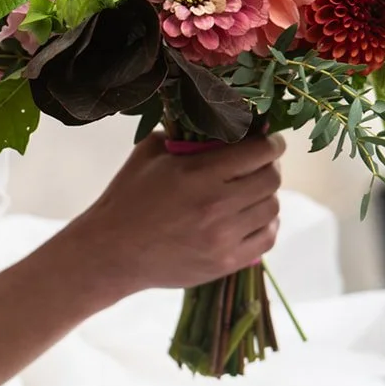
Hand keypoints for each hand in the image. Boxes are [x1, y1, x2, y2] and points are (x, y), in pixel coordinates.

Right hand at [68, 131, 285, 295]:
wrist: (112, 252)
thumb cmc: (128, 198)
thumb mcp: (150, 154)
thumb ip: (184, 135)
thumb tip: (219, 123)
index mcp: (198, 174)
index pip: (258, 152)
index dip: (271, 143)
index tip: (271, 141)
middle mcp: (216, 206)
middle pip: (271, 179)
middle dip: (270, 166)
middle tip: (261, 164)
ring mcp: (223, 238)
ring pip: (272, 208)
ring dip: (266, 195)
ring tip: (252, 191)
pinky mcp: (226, 262)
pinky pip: (267, 239)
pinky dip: (267, 224)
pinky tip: (254, 217)